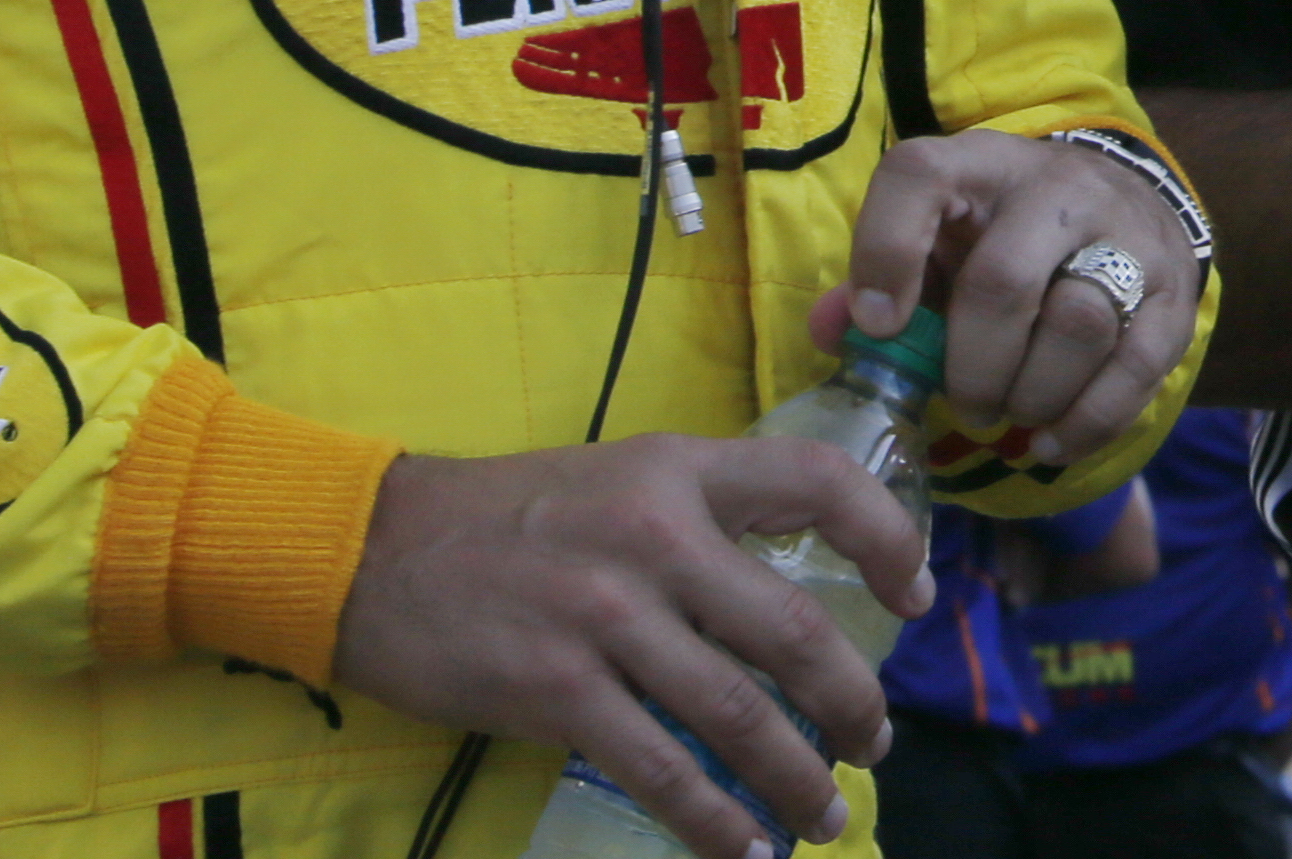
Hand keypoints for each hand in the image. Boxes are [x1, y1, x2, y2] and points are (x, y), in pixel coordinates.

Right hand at [327, 438, 929, 858]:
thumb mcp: (616, 478)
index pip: (815, 481)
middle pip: (792, 628)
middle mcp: (654, 536)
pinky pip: (662, 770)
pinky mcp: (559, 690)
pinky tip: (742, 850)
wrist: (374, 551)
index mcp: (676, 470)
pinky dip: (714, 821)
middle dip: (850, 699)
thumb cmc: (504, 518)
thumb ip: (698, 518)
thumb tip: (784, 597)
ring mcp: (606, 616)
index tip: (917, 593)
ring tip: (825, 815)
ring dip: (797, 777)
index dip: (887, 537)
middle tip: (873, 740)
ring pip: (737, 713)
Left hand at [825, 130, 1204, 465]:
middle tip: (964, 402)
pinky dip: (1086, 422)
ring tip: (1009, 414)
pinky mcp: (1173, 292)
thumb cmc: (1003, 233)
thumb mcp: (940, 236)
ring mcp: (1125, 235)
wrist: (1123, 204)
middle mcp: (1056, 187)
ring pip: (1078, 325)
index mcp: (978, 164)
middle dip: (973, 367)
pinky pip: (1134, 369)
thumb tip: (834, 330)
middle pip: (1005, 282)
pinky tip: (1049, 443)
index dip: (886, 251)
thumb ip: (879, 279)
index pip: (920, 177)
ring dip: (1031, 396)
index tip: (876, 325)